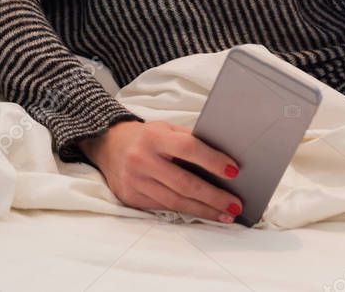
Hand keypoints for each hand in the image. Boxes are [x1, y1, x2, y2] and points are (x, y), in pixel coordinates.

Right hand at [78, 120, 243, 223]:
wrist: (108, 145)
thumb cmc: (147, 137)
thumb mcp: (166, 129)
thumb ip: (190, 140)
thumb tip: (223, 160)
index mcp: (154, 137)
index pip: (188, 148)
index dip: (212, 160)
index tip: (234, 171)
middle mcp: (142, 160)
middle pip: (184, 183)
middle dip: (213, 196)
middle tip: (235, 204)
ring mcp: (134, 181)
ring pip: (175, 201)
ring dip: (204, 210)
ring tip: (226, 214)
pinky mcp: (130, 198)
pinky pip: (163, 208)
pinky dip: (186, 212)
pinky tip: (203, 213)